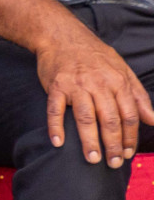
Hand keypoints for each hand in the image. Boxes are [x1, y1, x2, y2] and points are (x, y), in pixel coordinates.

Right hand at [37, 25, 153, 165]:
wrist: (61, 36)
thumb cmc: (94, 55)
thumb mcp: (122, 70)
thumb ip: (138, 96)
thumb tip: (153, 120)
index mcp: (118, 81)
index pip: (129, 115)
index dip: (130, 137)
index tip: (128, 154)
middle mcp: (98, 84)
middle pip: (109, 119)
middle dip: (113, 144)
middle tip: (113, 163)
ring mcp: (76, 85)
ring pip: (85, 117)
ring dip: (89, 141)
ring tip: (92, 159)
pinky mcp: (56, 86)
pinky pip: (56, 110)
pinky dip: (56, 127)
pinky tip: (58, 143)